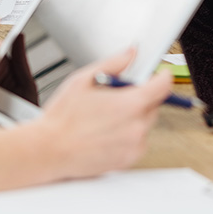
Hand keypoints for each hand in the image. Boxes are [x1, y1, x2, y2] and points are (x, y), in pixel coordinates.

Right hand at [35, 49, 171, 179]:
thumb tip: (131, 53)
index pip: (163, 86)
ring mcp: (134, 146)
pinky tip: (105, 132)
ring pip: (145, 123)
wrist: (49, 151)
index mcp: (130, 104)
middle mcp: (137, 127)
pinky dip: (128, 134)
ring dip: (134, 116)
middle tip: (117, 96)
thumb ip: (114, 64)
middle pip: (154, 104)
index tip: (160, 73)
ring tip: (106, 117)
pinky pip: (137, 141)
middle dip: (141, 96)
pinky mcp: (128, 160)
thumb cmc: (62, 118)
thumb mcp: (84, 79)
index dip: (162, 76)